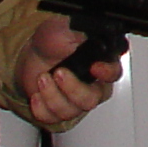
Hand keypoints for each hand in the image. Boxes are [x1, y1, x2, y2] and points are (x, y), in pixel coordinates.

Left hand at [18, 15, 123, 129]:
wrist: (33, 53)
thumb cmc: (53, 39)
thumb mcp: (66, 27)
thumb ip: (81, 30)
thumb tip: (93, 29)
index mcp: (101, 63)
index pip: (114, 72)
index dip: (107, 73)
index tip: (94, 67)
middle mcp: (92, 84)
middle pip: (92, 99)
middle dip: (73, 89)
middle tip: (59, 72)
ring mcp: (75, 100)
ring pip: (72, 110)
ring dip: (53, 95)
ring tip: (43, 78)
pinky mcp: (58, 110)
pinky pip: (53, 119)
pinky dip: (42, 108)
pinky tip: (37, 95)